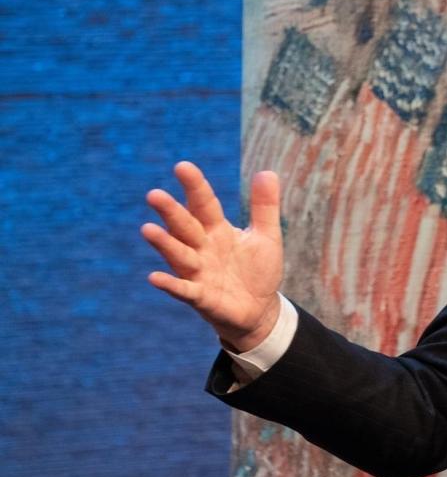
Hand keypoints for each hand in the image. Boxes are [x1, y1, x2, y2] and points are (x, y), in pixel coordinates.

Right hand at [142, 161, 284, 352]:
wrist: (260, 310)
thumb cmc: (258, 270)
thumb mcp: (266, 235)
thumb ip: (265, 206)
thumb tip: (267, 171)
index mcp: (217, 230)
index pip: (204, 204)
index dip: (195, 187)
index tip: (183, 166)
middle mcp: (202, 248)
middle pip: (185, 227)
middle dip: (171, 212)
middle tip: (154, 194)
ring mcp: (199, 273)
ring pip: (180, 255)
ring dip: (165, 244)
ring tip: (148, 230)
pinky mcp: (202, 298)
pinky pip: (185, 290)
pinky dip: (171, 285)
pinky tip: (154, 277)